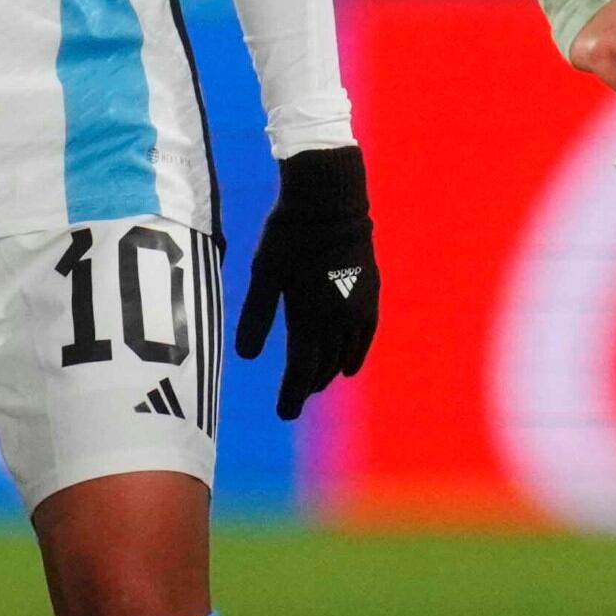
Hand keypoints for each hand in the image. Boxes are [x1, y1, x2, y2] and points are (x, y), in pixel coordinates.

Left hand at [234, 143, 379, 420]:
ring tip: (311, 385)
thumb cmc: (288, 234)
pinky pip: (365, 337)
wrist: (330, 201)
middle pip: (323, 366)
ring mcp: (358, 308)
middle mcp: (338, 319)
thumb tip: (245, 357)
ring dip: (327, 372)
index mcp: (310, 316)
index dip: (292, 395)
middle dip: (306, 386)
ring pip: (344, 355)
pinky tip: (348, 368)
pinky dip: (355, 355)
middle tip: (292, 401)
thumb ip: (256, 315)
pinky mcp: (370, 295)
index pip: (301, 369)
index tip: (284, 415)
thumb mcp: (263, 272)